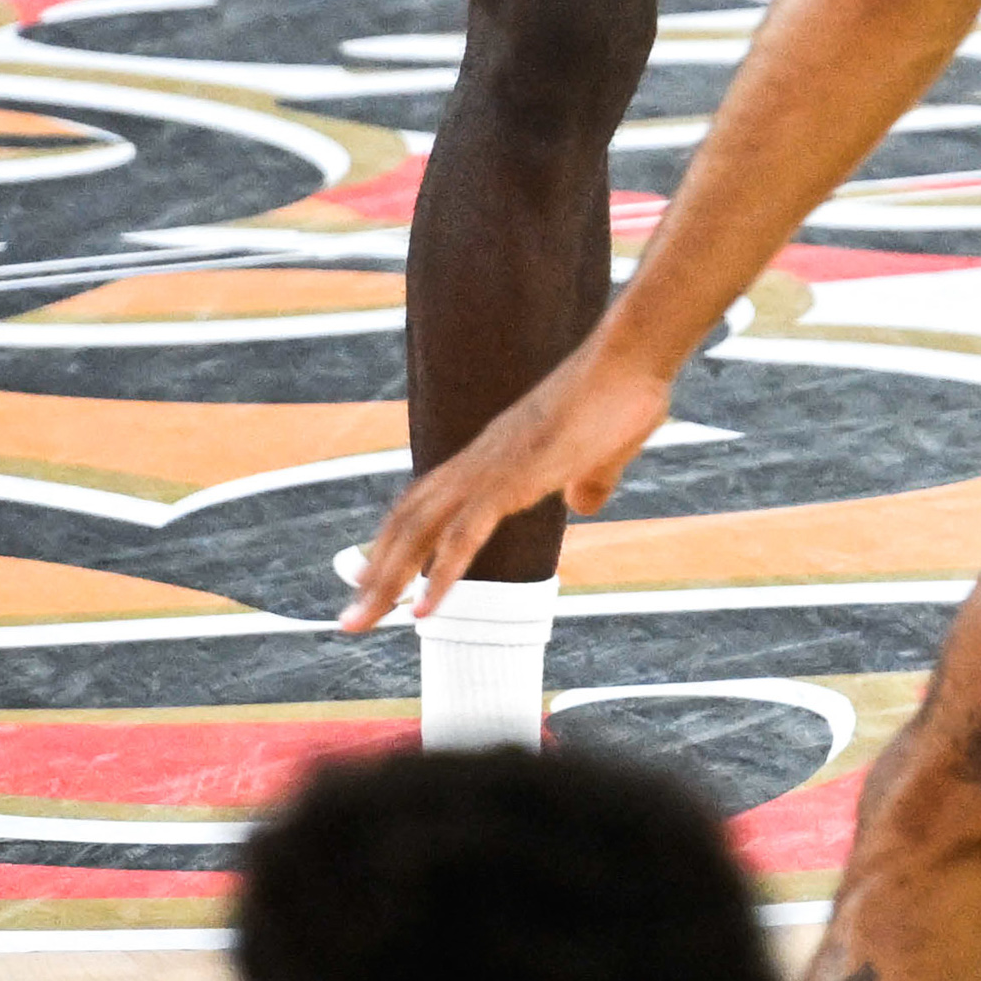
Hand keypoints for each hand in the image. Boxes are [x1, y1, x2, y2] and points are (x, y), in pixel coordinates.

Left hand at [340, 349, 680, 630]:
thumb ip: (589, 478)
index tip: (369, 576)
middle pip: (407, 520)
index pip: (424, 502)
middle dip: (375, 571)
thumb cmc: (625, 395)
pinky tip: (423, 612)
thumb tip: (585, 502)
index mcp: (493, 455)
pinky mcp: (512, 478)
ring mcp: (491, 468)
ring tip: (361, 622)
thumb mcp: (602, 453)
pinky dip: (439, 576)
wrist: (631, 358)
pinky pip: (463, 536)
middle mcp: (479, 460)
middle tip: (349, 619)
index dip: (394, 540)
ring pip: (419, 530)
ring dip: (386, 580)